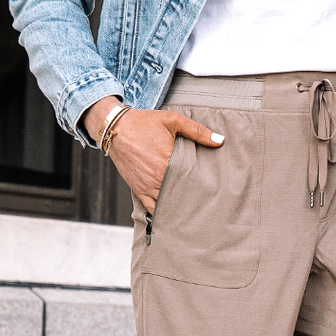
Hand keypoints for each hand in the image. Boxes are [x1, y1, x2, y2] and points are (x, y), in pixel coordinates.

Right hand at [80, 98, 223, 213]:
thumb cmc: (143, 122)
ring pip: (168, 204)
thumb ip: (197, 131)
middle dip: (194, 198)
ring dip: (179, 206)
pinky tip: (173, 215)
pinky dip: (162, 212)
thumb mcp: (173, 120)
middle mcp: (157, 178)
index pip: (192, 181)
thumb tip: (220, 140)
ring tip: (194, 210)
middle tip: (209, 202)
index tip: (215, 189)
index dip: (204, 186)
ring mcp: (147, 187)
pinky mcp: (138, 190)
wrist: (115, 128)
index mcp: (168, 162)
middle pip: (181, 195)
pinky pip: (151, 208)